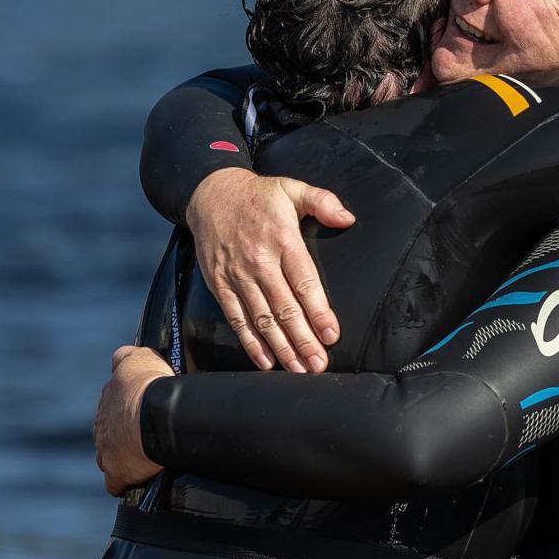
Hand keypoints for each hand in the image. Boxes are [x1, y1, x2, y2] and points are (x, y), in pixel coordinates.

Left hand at [94, 346, 172, 495]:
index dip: (125, 408)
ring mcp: (106, 450)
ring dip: (121, 457)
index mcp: (108, 398)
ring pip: (107, 457)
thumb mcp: (139, 358)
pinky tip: (135, 479)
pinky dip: (123, 481)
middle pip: (108, 432)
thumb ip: (126, 356)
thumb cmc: (150, 385)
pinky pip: (115, 482)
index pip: (111, 405)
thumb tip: (119, 357)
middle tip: (145, 433)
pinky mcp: (116, 472)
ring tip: (141, 457)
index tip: (140, 410)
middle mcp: (102, 424)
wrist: (156, 416)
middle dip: (121, 434)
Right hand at [186, 167, 354, 372]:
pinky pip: (236, 319)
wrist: (210, 194)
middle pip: (284, 307)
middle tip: (319, 364)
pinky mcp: (219, 285)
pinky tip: (266, 361)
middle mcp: (259, 261)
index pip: (304, 282)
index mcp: (282, 239)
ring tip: (299, 369)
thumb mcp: (292, 189)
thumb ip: (322, 202)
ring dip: (281, 347)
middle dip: (303, 339)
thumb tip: (348, 218)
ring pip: (261, 319)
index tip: (331, 334)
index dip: (318, 311)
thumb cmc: (258, 196)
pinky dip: (251, 342)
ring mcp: (237, 275)